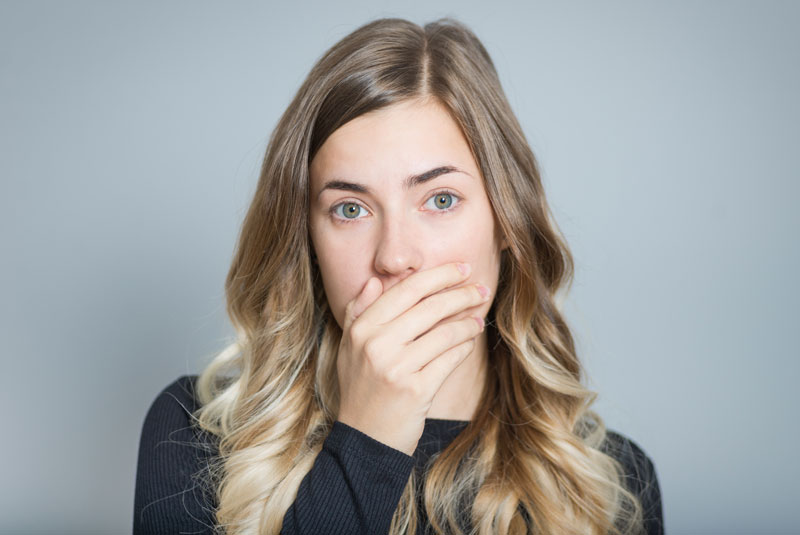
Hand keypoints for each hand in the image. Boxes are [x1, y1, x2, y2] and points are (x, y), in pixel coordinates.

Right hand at [336, 262, 489, 455]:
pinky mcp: (416, 390)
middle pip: (429, 307)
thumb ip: (359, 311)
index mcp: (362, 328)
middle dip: (461, 294)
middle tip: (481, 289)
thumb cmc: (361, 388)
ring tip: (479, 317)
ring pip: (444, 333)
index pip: (405, 290)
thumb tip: (376, 281)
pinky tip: (471, 340)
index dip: (437, 276)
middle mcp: (376, 344)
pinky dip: (464, 347)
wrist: (365, 438)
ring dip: (468, 322)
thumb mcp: (349, 347)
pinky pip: (449, 359)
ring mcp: (396, 368)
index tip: (460, 268)